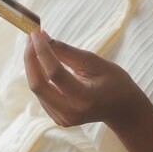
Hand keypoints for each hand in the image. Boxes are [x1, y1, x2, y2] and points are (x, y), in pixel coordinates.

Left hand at [24, 30, 146, 128]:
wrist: (122, 109)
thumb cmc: (114, 82)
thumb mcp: (94, 62)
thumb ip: (66, 52)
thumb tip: (42, 38)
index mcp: (83, 98)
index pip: (54, 73)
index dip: (42, 51)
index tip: (36, 33)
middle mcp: (70, 112)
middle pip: (37, 84)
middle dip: (30, 59)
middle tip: (31, 38)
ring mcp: (62, 118)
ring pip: (37, 89)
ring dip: (33, 66)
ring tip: (36, 45)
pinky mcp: (58, 118)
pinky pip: (42, 94)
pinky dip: (39, 76)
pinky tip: (42, 62)